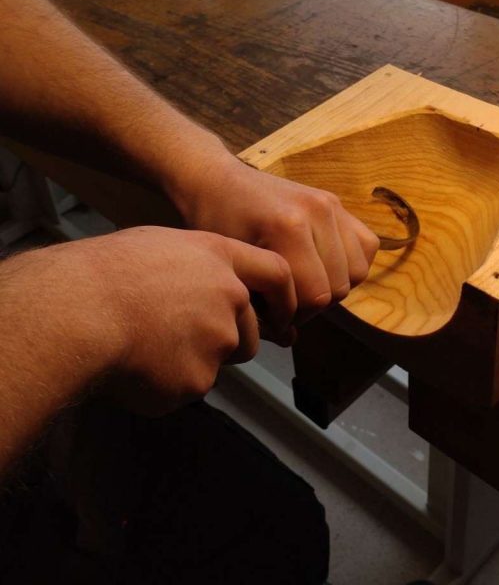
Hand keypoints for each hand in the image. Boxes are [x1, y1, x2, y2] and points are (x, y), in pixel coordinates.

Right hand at [8, 227, 294, 415]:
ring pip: (220, 361)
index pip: (278, 274)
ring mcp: (219, 340)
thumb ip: (200, 268)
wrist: (76, 313)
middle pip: (250, 331)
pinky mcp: (199, 380)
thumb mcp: (160, 247)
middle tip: (177, 336)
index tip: (284, 317)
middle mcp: (230, 297)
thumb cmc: (104, 275)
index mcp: (220, 258)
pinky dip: (166, 385)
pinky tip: (134, 366)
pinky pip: (188, 388)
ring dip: (196, 361)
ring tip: (148, 344)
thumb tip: (212, 287)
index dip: (284, 298)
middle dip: (227, 341)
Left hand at [170, 152, 379, 326]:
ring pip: (356, 271)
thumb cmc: (213, 226)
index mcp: (288, 228)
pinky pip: (366, 246)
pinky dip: (350, 264)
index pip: (315, 297)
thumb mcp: (233, 267)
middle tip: (284, 302)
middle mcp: (318, 212)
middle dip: (311, 305)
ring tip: (305, 284)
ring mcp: (331, 204)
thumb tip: (289, 338)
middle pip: (338, 287)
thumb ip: (261, 303)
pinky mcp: (337, 203)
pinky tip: (324, 267)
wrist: (216, 182)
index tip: (270, 317)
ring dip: (333, 286)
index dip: (292, 317)